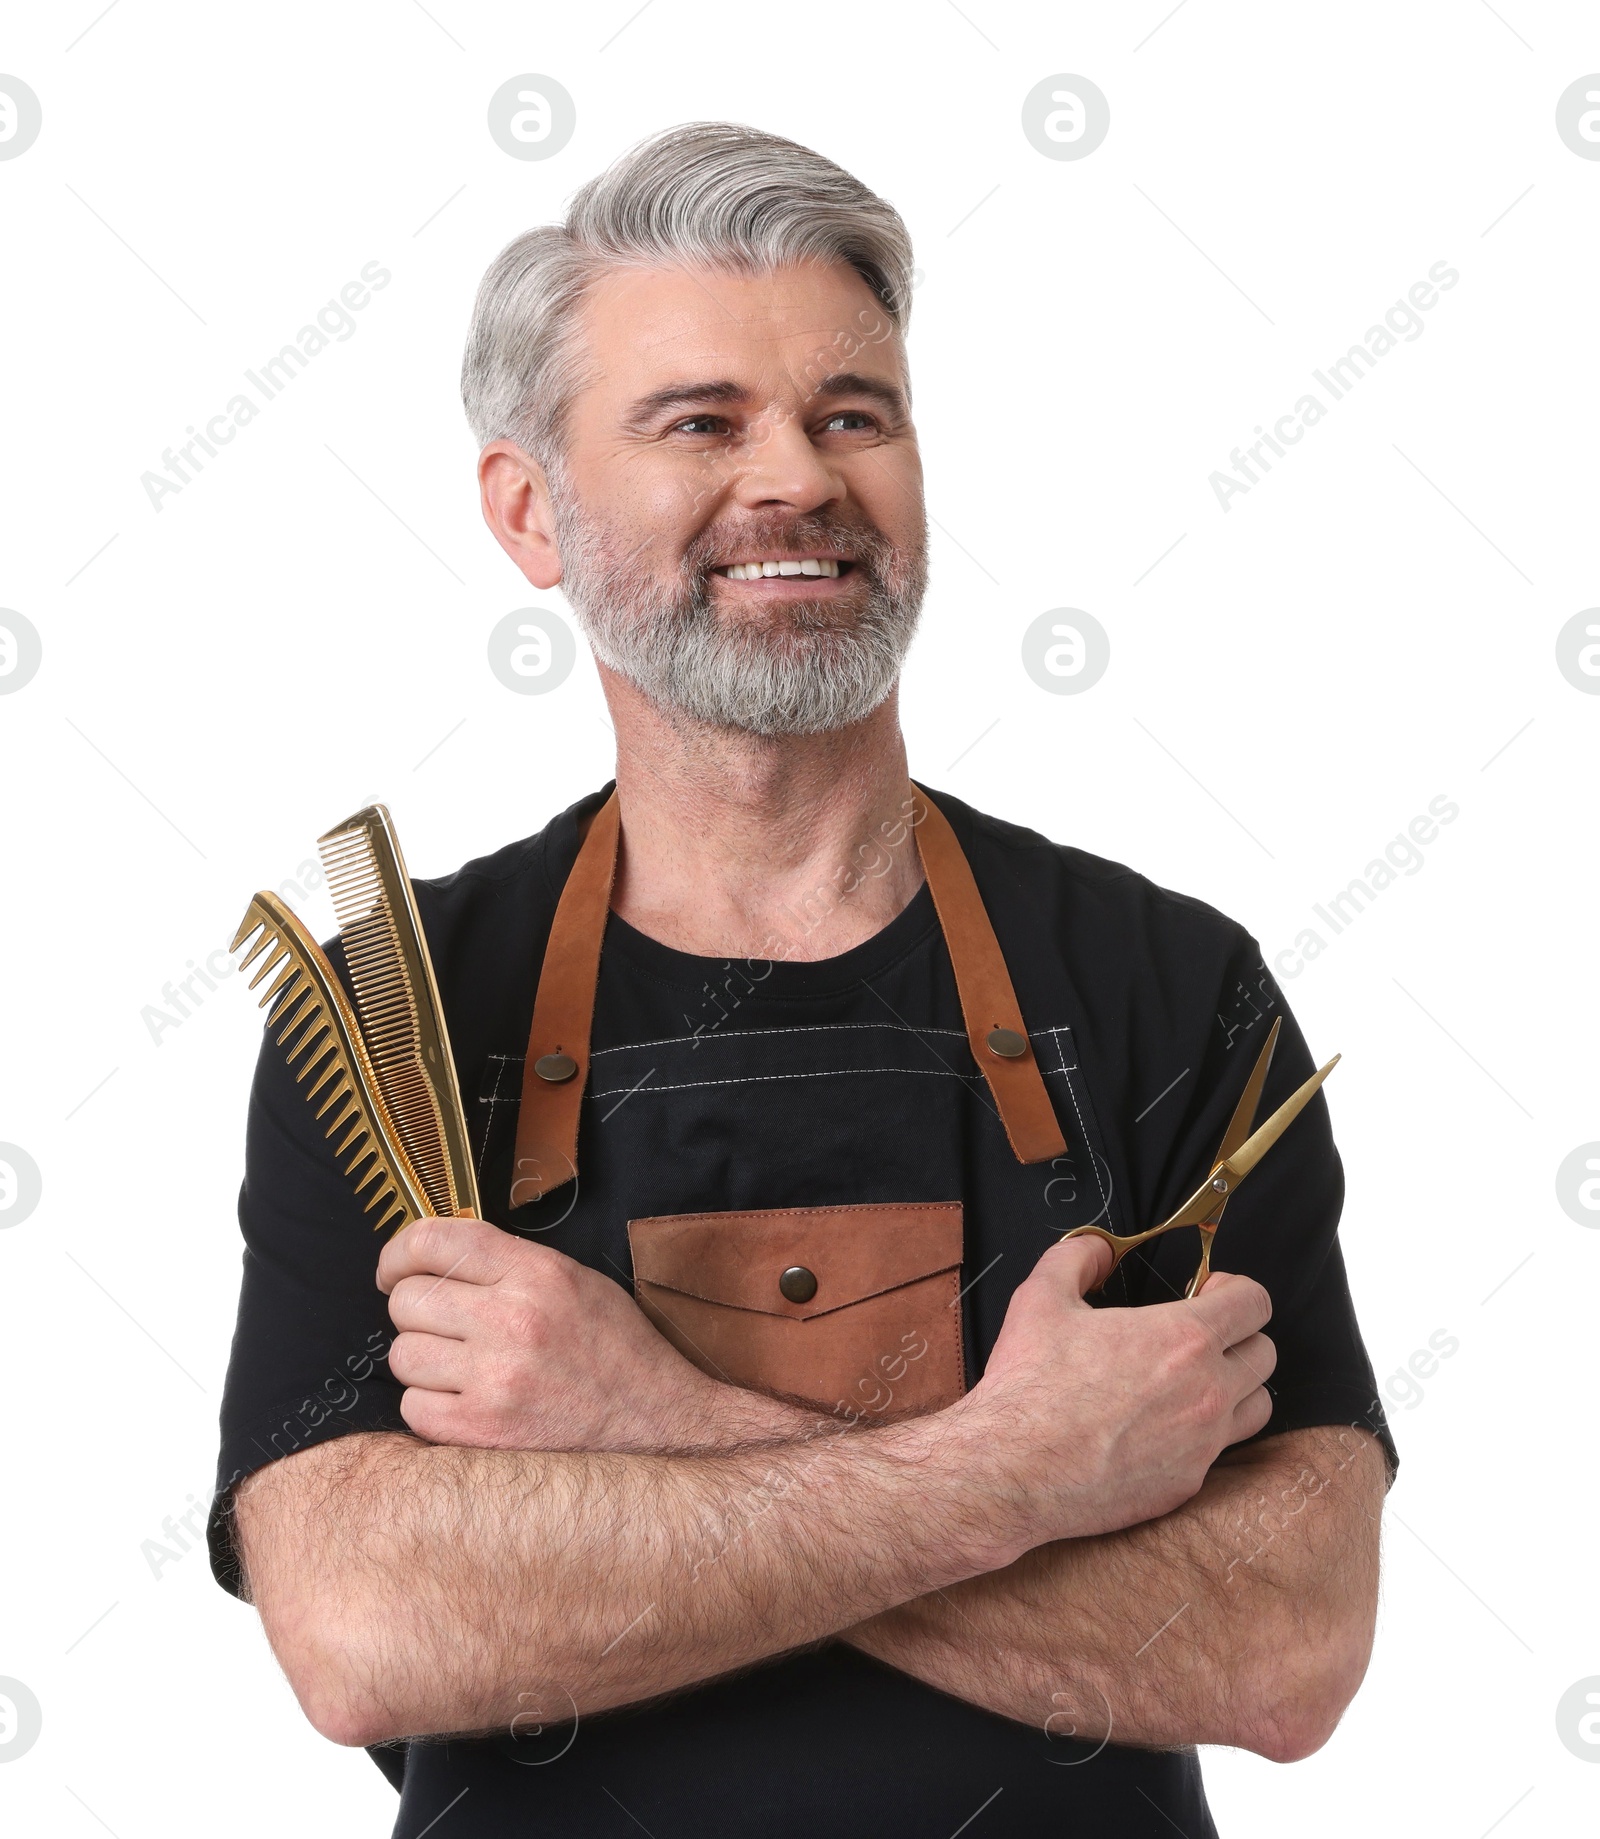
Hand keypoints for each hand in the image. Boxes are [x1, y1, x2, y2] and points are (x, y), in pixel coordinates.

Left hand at [377, 1218, 805, 1453]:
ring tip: (465, 1370)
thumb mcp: (577, 1281)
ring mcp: (494, 1379)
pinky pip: (413, 1408)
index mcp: (537, 1273)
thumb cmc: (617, 1351)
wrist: (660, 1425)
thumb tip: (435, 1259)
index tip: (394, 1270)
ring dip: (425, 1363)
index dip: (399, 1254)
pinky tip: (468, 1404)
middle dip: (418, 1313)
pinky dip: (431, 1407)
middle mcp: (512, 1319)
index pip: (434, 1241)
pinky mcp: (481, 1431)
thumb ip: (509, 1264)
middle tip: (446, 1329)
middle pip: (407, 1300)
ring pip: (402, 1355)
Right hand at [948, 1236, 1275, 1557]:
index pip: (1254, 1303)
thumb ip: (1078, 1257)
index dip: (1236, 1290)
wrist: (1013, 1469)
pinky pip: (1219, 1452)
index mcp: (1183, 1339)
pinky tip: (1163, 1427)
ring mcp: (1203, 1444)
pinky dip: (1203, 1435)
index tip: (1211, 1293)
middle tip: (1200, 1337)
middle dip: (1239, 1337)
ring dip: (1236, 1388)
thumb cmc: (1029, 1385)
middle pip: (1265, 1355)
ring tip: (1194, 1383)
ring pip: (1258, 1407)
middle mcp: (1208, 1392)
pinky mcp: (1187, 1484)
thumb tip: (1098, 1248)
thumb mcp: (1041, 1297)